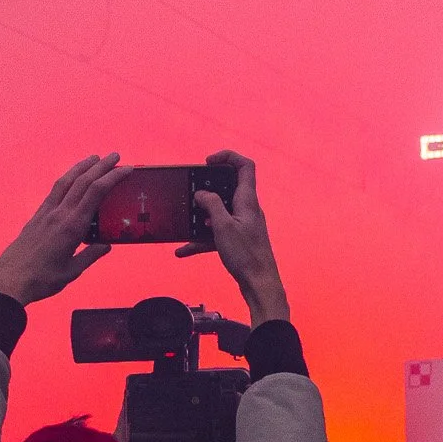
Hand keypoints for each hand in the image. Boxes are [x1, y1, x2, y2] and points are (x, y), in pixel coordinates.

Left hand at [0, 155, 131, 304]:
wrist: (10, 280)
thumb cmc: (43, 279)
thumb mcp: (72, 271)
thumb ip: (90, 255)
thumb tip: (105, 245)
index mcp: (73, 226)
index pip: (96, 193)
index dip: (113, 177)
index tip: (126, 168)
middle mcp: (60, 214)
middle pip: (83, 181)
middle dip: (101, 166)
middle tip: (115, 155)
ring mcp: (47, 213)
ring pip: (66, 181)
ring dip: (82, 167)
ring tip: (94, 158)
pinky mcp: (37, 216)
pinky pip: (55, 191)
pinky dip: (67, 180)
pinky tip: (71, 178)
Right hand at [177, 151, 289, 327]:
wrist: (259, 284)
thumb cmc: (246, 255)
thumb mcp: (223, 226)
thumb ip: (211, 205)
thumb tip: (202, 193)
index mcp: (247, 200)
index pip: (245, 166)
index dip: (227, 157)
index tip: (207, 162)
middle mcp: (247, 209)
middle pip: (229, 187)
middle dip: (208, 188)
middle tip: (192, 192)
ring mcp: (243, 224)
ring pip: (220, 212)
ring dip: (202, 216)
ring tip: (185, 221)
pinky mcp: (239, 239)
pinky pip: (217, 233)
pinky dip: (202, 239)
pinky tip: (183, 250)